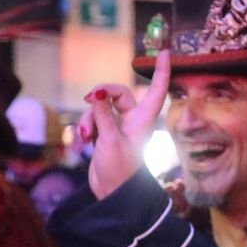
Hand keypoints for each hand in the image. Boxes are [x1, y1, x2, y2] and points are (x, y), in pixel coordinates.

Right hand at [78, 49, 171, 198]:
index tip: (163, 52)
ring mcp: (118, 127)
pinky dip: (84, 128)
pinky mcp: (104, 134)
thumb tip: (98, 92)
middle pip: (116, 93)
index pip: (155, 90)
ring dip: (89, 119)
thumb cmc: (119, 170)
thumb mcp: (110, 140)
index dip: (160, 71)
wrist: (112, 194)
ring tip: (87, 138)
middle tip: (89, 100)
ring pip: (99, 108)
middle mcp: (132, 120)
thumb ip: (103, 115)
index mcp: (143, 119)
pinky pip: (91, 120)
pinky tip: (82, 143)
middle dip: (99, 97)